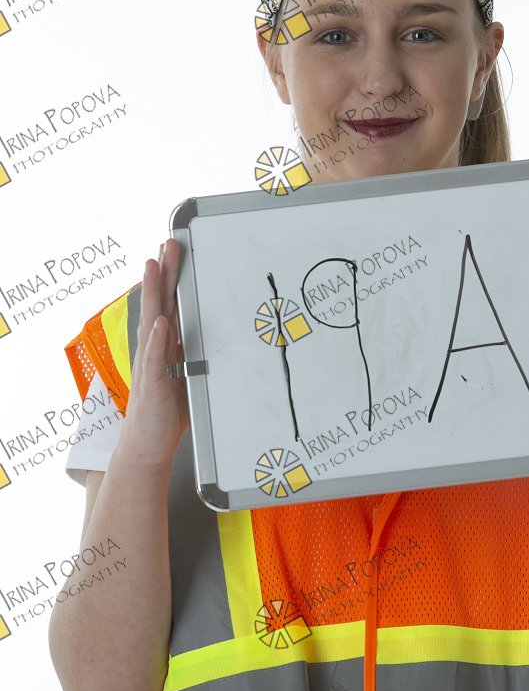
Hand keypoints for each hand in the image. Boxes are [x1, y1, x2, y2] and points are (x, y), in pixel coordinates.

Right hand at [118, 238, 188, 470]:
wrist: (147, 447)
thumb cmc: (166, 412)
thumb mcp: (190, 376)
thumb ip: (197, 355)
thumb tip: (219, 338)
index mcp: (165, 345)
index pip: (168, 304)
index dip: (171, 277)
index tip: (173, 251)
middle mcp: (154, 350)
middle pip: (159, 303)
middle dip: (163, 272)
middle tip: (167, 243)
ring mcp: (149, 365)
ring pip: (152, 322)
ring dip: (153, 294)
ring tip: (153, 267)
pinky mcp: (151, 386)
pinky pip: (154, 359)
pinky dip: (157, 340)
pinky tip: (160, 322)